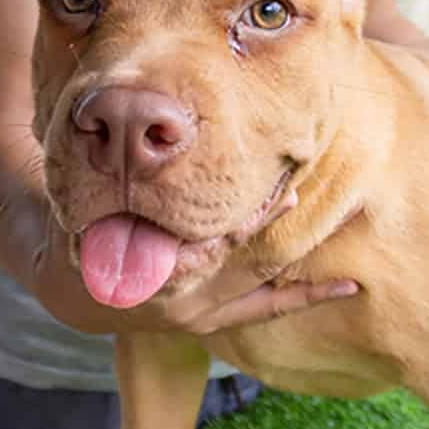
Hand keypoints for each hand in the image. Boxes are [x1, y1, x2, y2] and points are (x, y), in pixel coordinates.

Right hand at [0, 182, 360, 337]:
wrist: (79, 291)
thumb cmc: (87, 230)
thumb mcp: (85, 196)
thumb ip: (111, 162)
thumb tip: (120, 106)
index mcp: (144, 266)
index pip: (202, 233)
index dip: (237, 207)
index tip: (266, 175)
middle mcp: (177, 297)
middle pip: (238, 252)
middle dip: (268, 215)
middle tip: (302, 183)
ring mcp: (200, 314)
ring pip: (259, 275)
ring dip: (298, 245)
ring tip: (338, 214)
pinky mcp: (216, 322)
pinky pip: (267, 309)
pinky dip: (307, 295)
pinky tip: (350, 285)